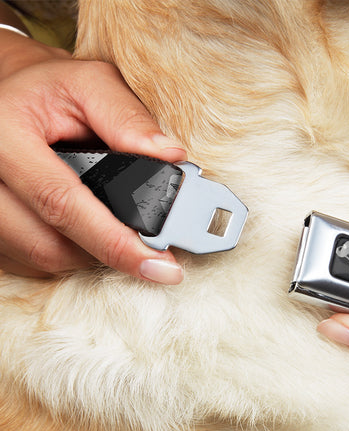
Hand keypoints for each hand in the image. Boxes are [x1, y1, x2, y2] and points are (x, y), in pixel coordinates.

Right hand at [0, 30, 186, 282]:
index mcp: (4, 135)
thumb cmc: (50, 89)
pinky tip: (85, 230)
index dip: (115, 242)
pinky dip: (66, 252)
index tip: (160, 266)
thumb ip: (128, 117)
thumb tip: (170, 157)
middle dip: (108, 252)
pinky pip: (29, 260)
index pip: (62, 203)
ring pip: (41, 258)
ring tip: (115, 230)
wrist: (6, 95)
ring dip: (88, 253)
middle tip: (149, 250)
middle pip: (49, 245)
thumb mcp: (90, 84)